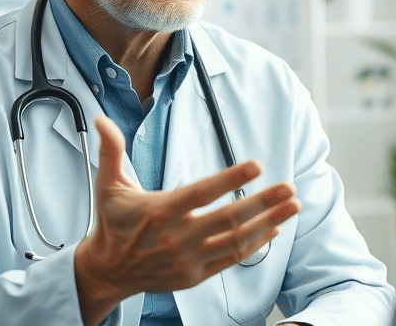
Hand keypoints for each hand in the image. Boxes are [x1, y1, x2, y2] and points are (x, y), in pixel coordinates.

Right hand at [74, 116, 300, 324]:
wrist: (107, 270)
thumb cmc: (113, 223)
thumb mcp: (108, 184)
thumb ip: (110, 150)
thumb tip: (103, 119)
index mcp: (159, 211)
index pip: (201, 193)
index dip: (230, 178)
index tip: (256, 164)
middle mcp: (176, 237)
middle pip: (227, 219)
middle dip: (263, 202)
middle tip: (288, 187)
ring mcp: (188, 259)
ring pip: (235, 241)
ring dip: (268, 223)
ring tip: (292, 206)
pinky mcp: (195, 276)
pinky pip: (231, 259)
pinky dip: (255, 245)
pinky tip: (272, 229)